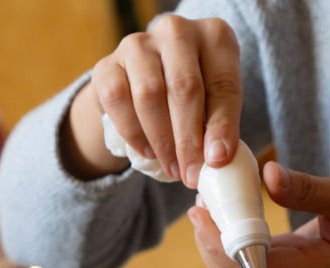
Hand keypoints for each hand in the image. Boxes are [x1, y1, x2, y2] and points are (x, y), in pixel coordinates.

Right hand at [62, 15, 241, 186]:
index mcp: (214, 36)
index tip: (216, 162)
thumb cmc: (191, 95)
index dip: (221, 127)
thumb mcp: (214, 104)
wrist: (143, 83)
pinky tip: (146, 152)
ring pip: (149, 94)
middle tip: (190, 174)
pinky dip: (133, 132)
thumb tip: (216, 160)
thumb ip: (219, 126)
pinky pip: (117, 99)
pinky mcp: (106, 64)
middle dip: (188, 139)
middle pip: (184, 88)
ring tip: (171, 167)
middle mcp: (175, 31)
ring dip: (161, 140)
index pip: (222, 84)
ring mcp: (138, 44)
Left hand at [189, 161, 329, 267]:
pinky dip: (235, 244)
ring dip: (219, 248)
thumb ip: (310, 190)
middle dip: (211, 249)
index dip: (221, 248)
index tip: (203, 215)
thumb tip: (267, 176)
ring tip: (206, 209)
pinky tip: (226, 215)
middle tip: (198, 209)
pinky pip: (255, 267)